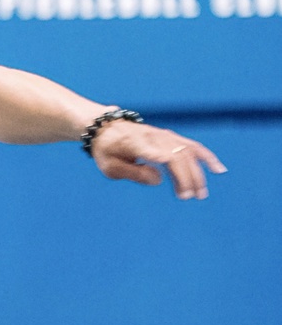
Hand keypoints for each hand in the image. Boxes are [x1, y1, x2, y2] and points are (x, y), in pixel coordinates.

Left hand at [89, 118, 225, 200]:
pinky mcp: (171, 137)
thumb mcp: (110, 166)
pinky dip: (206, 157)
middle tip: (188, 197)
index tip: (167, 166)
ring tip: (201, 193)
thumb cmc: (108, 150)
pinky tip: (218, 170)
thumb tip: (159, 179)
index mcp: (134, 143)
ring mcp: (164, 136)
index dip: (159, 157)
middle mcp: (153, 137)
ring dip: (197, 173)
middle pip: (176, 155)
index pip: (150, 150)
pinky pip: (193, 146)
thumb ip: (133, 173)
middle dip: (185, 177)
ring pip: (187, 152)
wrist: (107, 128)